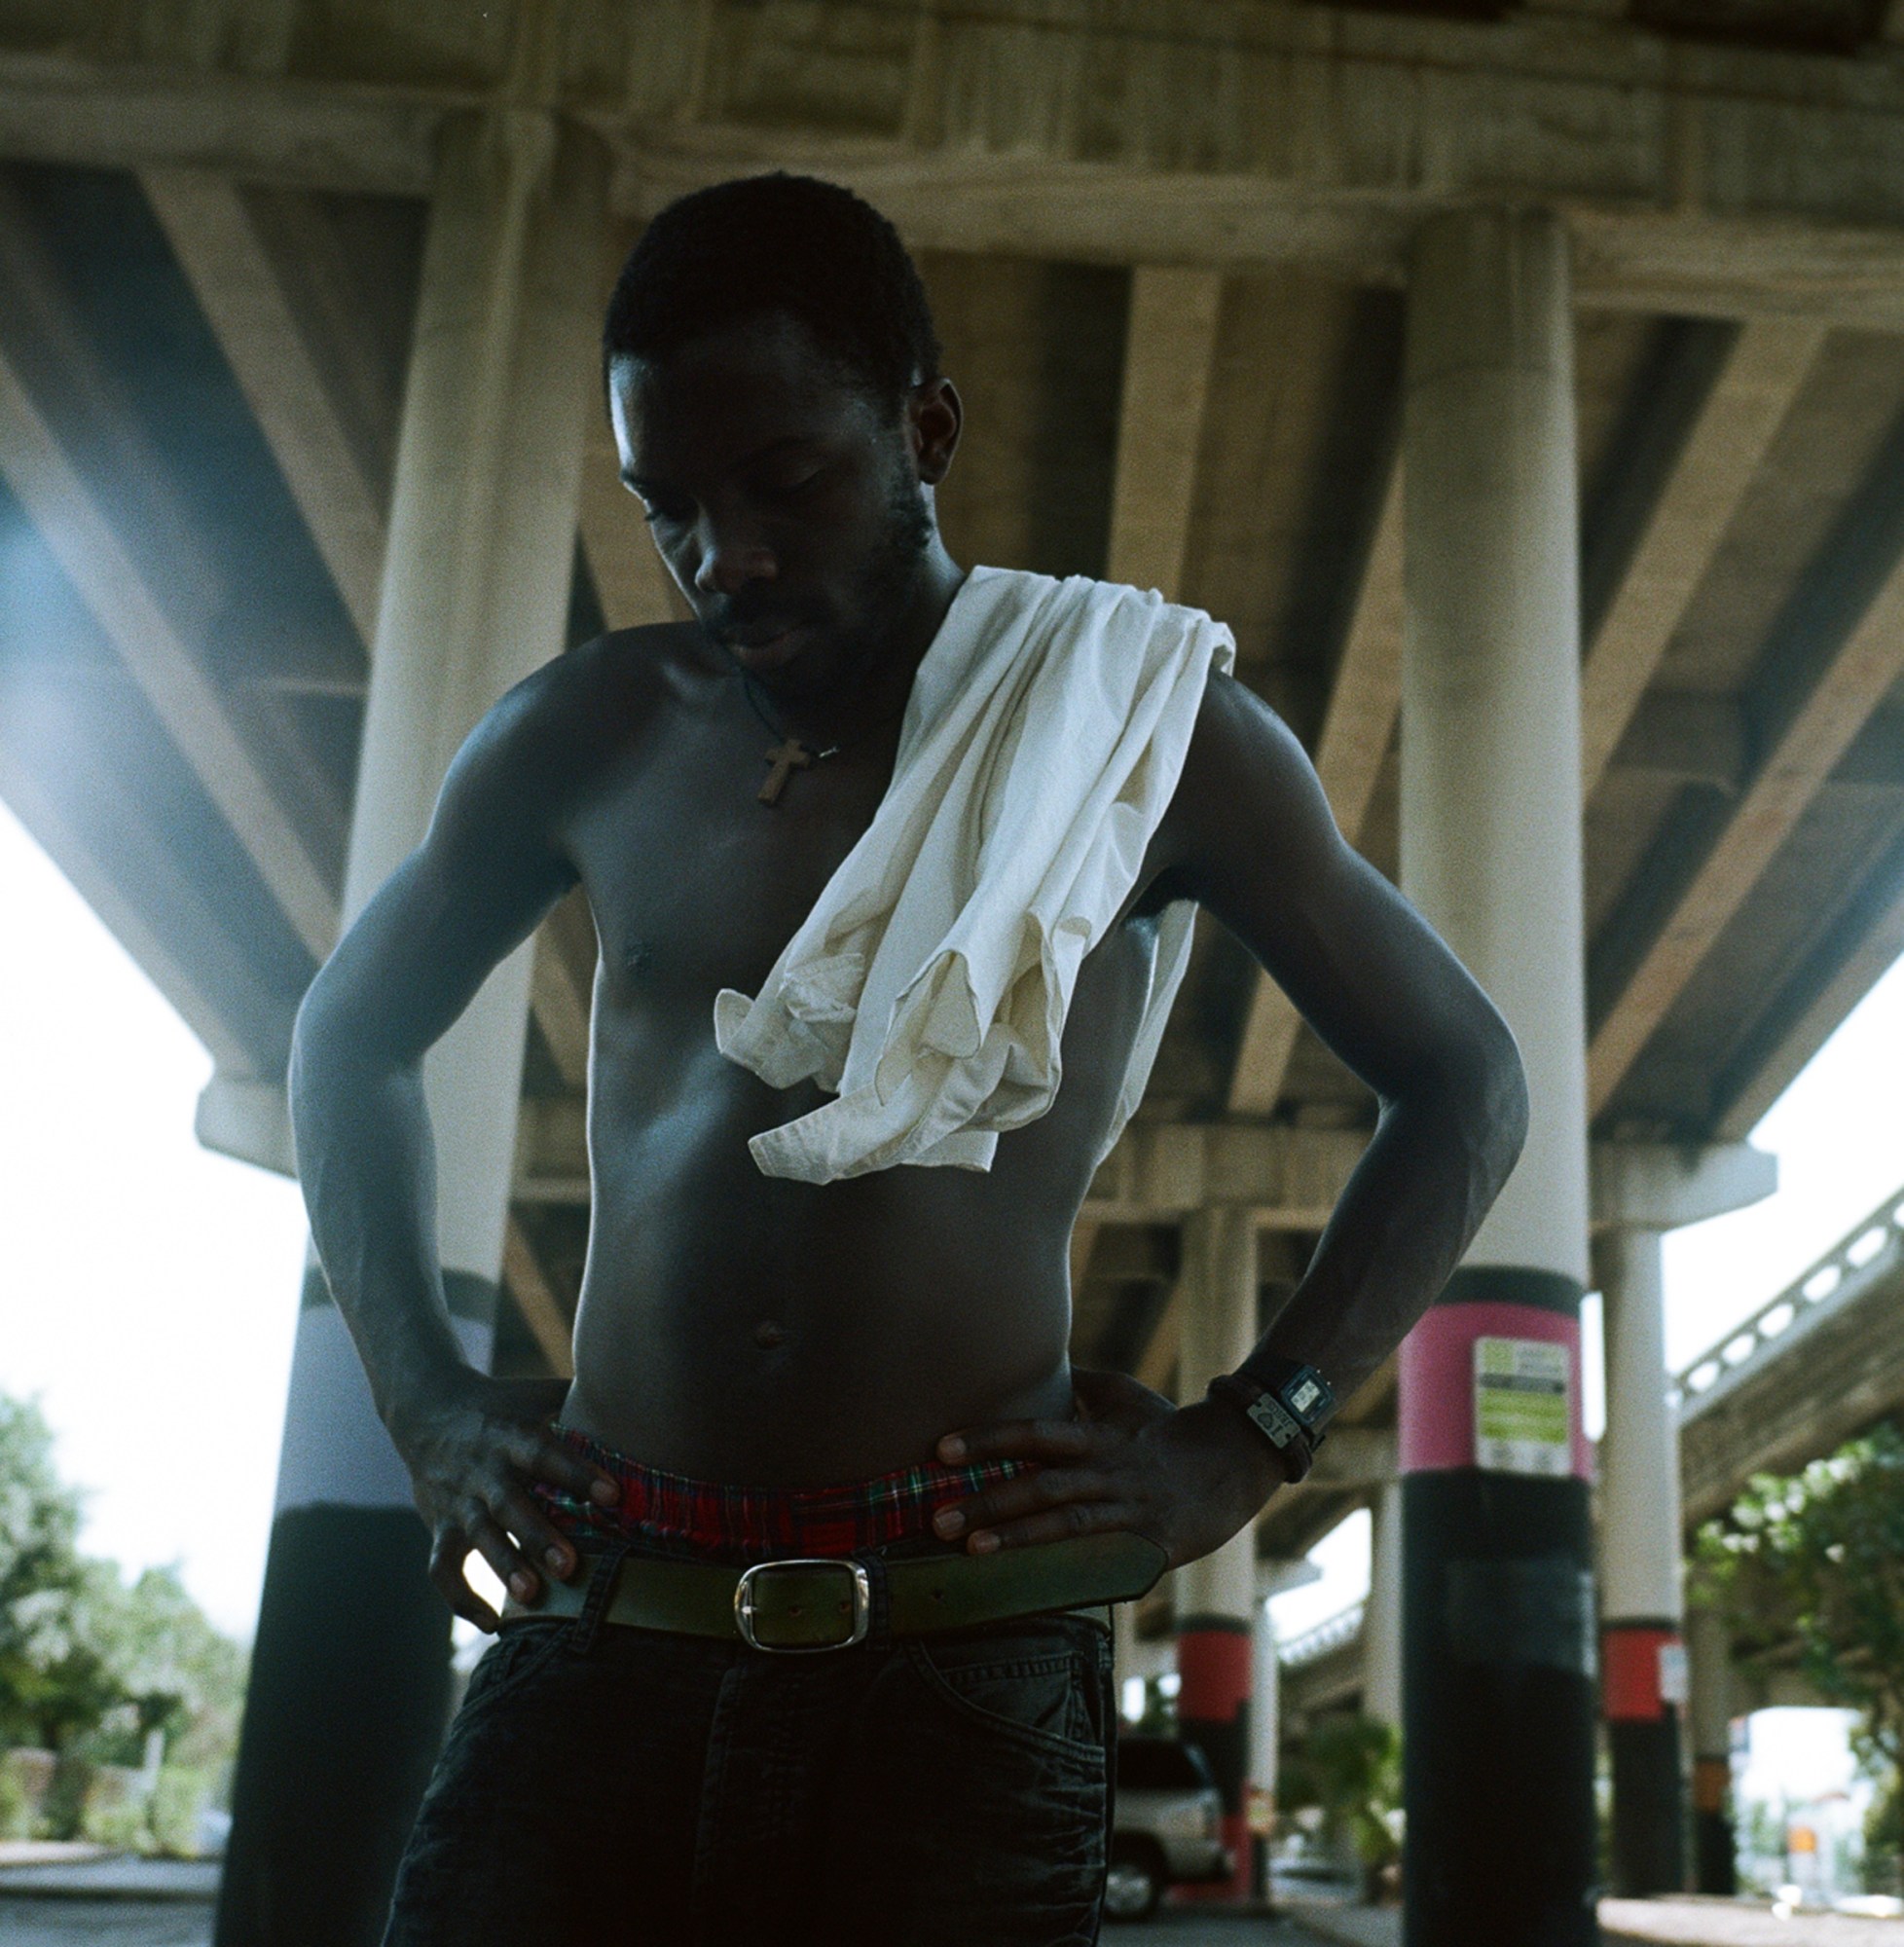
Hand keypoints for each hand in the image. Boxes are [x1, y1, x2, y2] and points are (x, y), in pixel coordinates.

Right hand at [390, 1372, 617, 1630]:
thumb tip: (644, 1395)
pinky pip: (442, 1569)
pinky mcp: (440, 1527)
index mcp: (510, 1434)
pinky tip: (493, 1623)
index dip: (577, 1473)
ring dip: (504, 1566)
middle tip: (571, 1566)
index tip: (612, 1496)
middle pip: (509, 1503)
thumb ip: (581, 1401)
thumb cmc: (504, 1406)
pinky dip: (462, 1599)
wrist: (428, 1411)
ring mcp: (458, 1500)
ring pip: (477, 1537)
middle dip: (537, 1536)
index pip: (544, 1453)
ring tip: (532, 1595)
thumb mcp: (537, 1395)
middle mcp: (482, 1469)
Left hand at [932, 1367, 1289, 1570]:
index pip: (1035, 1433)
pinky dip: (1069, 1571)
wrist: (1236, 1461)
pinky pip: (1103, 1560)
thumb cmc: (1169, 1428)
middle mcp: (1108, 1471)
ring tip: (970, 1551)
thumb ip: (1079, 1386)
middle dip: (987, 1501)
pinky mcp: (1148, 1545)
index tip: (942, 1449)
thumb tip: (1038, 1368)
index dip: (989, 1440)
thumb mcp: (1125, 1396)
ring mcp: (1128, 1511)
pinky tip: (1033, 1588)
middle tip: (936, 1516)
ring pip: (1065, 1524)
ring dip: (1015, 1538)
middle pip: (1041, 1483)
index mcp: (1099, 1435)